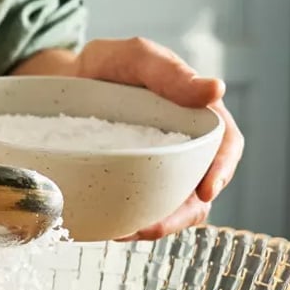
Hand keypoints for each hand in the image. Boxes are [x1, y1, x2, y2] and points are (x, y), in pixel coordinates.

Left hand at [74, 38, 244, 240]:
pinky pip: (143, 212)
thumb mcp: (135, 57)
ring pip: (174, 208)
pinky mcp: (136, 185)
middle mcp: (185, 146)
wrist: (64, 82)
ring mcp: (161, 169)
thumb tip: (216, 89)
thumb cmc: (106, 65)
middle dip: (183, 213)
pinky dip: (132, 223)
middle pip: (201, 189)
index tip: (207, 190)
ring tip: (126, 232)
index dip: (222, 169)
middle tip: (152, 226)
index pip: (226, 144)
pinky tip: (112, 228)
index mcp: (197, 114)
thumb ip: (169, 71)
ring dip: (157, 225)